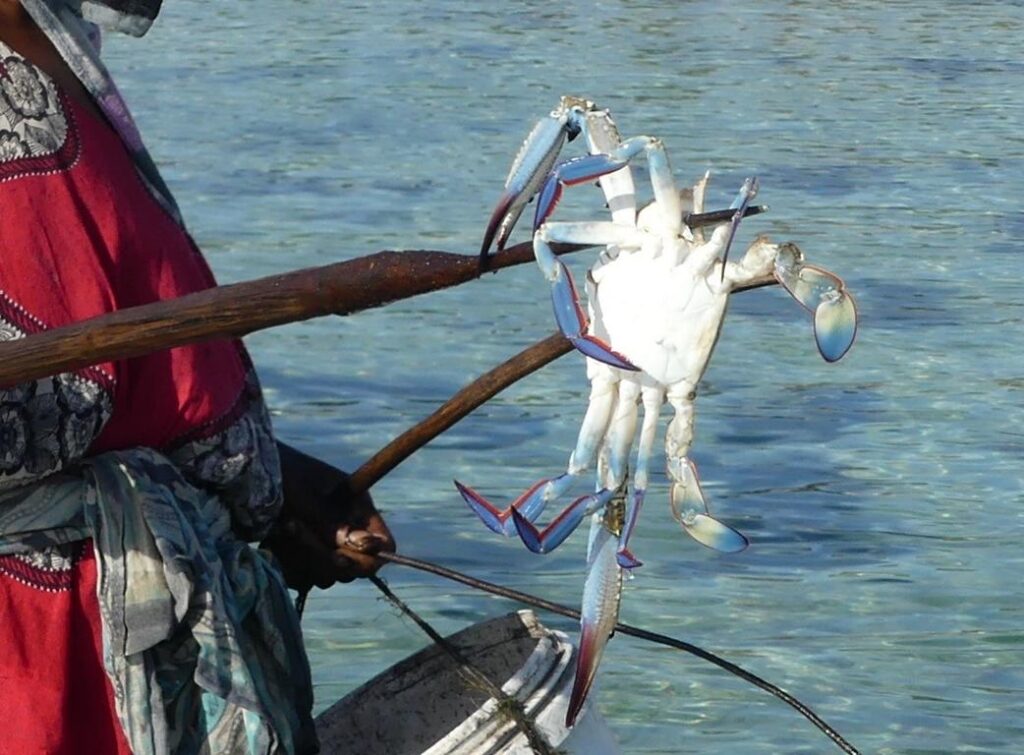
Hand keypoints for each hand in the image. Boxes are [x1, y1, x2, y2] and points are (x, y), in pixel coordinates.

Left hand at [261, 443, 395, 590]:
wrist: (241, 474)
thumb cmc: (279, 473)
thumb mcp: (305, 495)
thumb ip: (332, 522)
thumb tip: (363, 547)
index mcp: (358, 508)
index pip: (384, 546)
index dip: (368, 558)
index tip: (338, 556)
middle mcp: (346, 528)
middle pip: (354, 568)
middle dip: (323, 558)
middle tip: (293, 529)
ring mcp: (323, 544)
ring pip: (326, 576)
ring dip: (300, 560)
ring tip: (279, 528)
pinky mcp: (300, 556)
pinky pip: (302, 578)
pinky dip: (287, 565)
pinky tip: (272, 542)